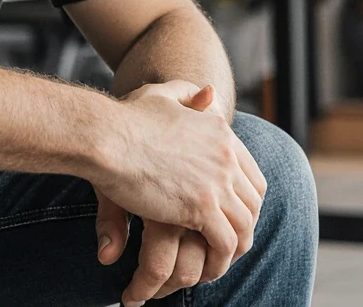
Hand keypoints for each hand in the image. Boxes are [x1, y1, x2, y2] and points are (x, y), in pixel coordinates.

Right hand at [92, 81, 265, 292]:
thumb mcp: (162, 94)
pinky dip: (219, 261)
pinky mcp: (202, 207)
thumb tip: (209, 91)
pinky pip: (226, 243)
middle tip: (228, 243)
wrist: (109, 137)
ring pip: (245, 225)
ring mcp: (217, 181)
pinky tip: (204, 270)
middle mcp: (226, 156)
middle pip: (253, 201)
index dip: (246, 199)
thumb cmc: (126, 116)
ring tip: (217, 261)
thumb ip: (186, 92)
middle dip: (244, 225)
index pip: (252, 174)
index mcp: (220, 131)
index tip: (232, 215)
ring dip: (234, 248)